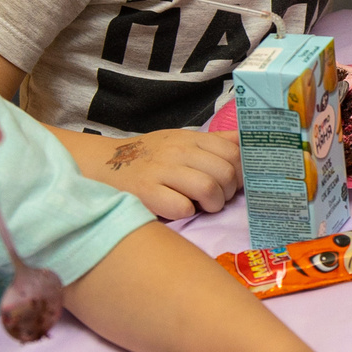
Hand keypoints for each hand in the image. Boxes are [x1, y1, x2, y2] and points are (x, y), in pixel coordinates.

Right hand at [79, 126, 241, 218]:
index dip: (241, 172)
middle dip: (228, 192)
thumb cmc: (149, 157)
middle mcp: (177, 152)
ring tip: (202, 206)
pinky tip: (179, 209)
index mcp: (189, 139)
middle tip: (216, 198)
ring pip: (209, 188)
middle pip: (225, 173)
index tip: (233, 184)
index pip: (233, 152)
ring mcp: (161, 171)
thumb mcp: (181, 141)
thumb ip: (215, 142)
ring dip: (212, 204)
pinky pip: (183, 207)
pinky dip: (186, 213)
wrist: (102, 164)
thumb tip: (248, 140)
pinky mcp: (146, 193)